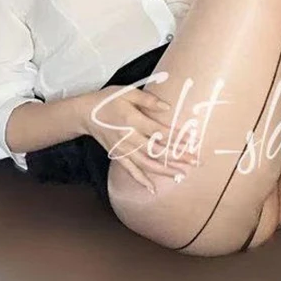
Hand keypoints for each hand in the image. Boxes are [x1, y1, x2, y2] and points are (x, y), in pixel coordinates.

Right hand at [80, 85, 197, 192]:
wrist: (85, 113)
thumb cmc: (108, 100)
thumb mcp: (127, 92)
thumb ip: (148, 99)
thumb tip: (167, 107)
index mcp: (133, 121)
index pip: (160, 132)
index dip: (177, 138)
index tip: (193, 141)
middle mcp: (129, 138)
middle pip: (157, 151)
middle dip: (178, 157)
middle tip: (196, 162)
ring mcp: (123, 149)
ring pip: (147, 164)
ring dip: (165, 170)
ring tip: (182, 174)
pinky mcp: (117, 156)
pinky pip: (131, 171)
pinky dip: (141, 181)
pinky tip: (152, 189)